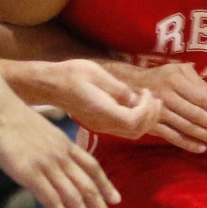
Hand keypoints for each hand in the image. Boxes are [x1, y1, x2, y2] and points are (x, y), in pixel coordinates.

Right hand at [0, 89, 120, 207]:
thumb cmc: (8, 115)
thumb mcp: (37, 130)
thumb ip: (47, 147)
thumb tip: (47, 161)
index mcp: (64, 143)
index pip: (93, 167)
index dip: (106, 185)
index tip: (116, 200)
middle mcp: (61, 156)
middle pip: (89, 187)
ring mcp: (47, 165)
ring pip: (74, 198)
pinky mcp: (29, 173)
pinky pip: (52, 199)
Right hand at [42, 59, 159, 139]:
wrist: (50, 85)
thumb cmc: (71, 74)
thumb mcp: (96, 74)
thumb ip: (118, 89)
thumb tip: (135, 99)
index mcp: (103, 111)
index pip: (134, 121)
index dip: (147, 109)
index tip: (147, 92)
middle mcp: (103, 124)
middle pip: (136, 131)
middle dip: (151, 116)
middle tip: (156, 98)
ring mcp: (100, 126)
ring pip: (131, 132)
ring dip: (145, 119)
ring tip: (150, 101)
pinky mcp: (99, 124)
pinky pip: (123, 128)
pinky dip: (136, 119)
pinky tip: (136, 104)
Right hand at [111, 61, 206, 152]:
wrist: (129, 86)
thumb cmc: (160, 77)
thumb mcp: (178, 70)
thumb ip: (198, 81)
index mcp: (174, 81)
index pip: (199, 97)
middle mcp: (166, 97)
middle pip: (194, 114)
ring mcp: (158, 113)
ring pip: (185, 127)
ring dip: (203, 135)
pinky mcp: (152, 125)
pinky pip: (173, 137)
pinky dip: (188, 144)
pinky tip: (200, 148)